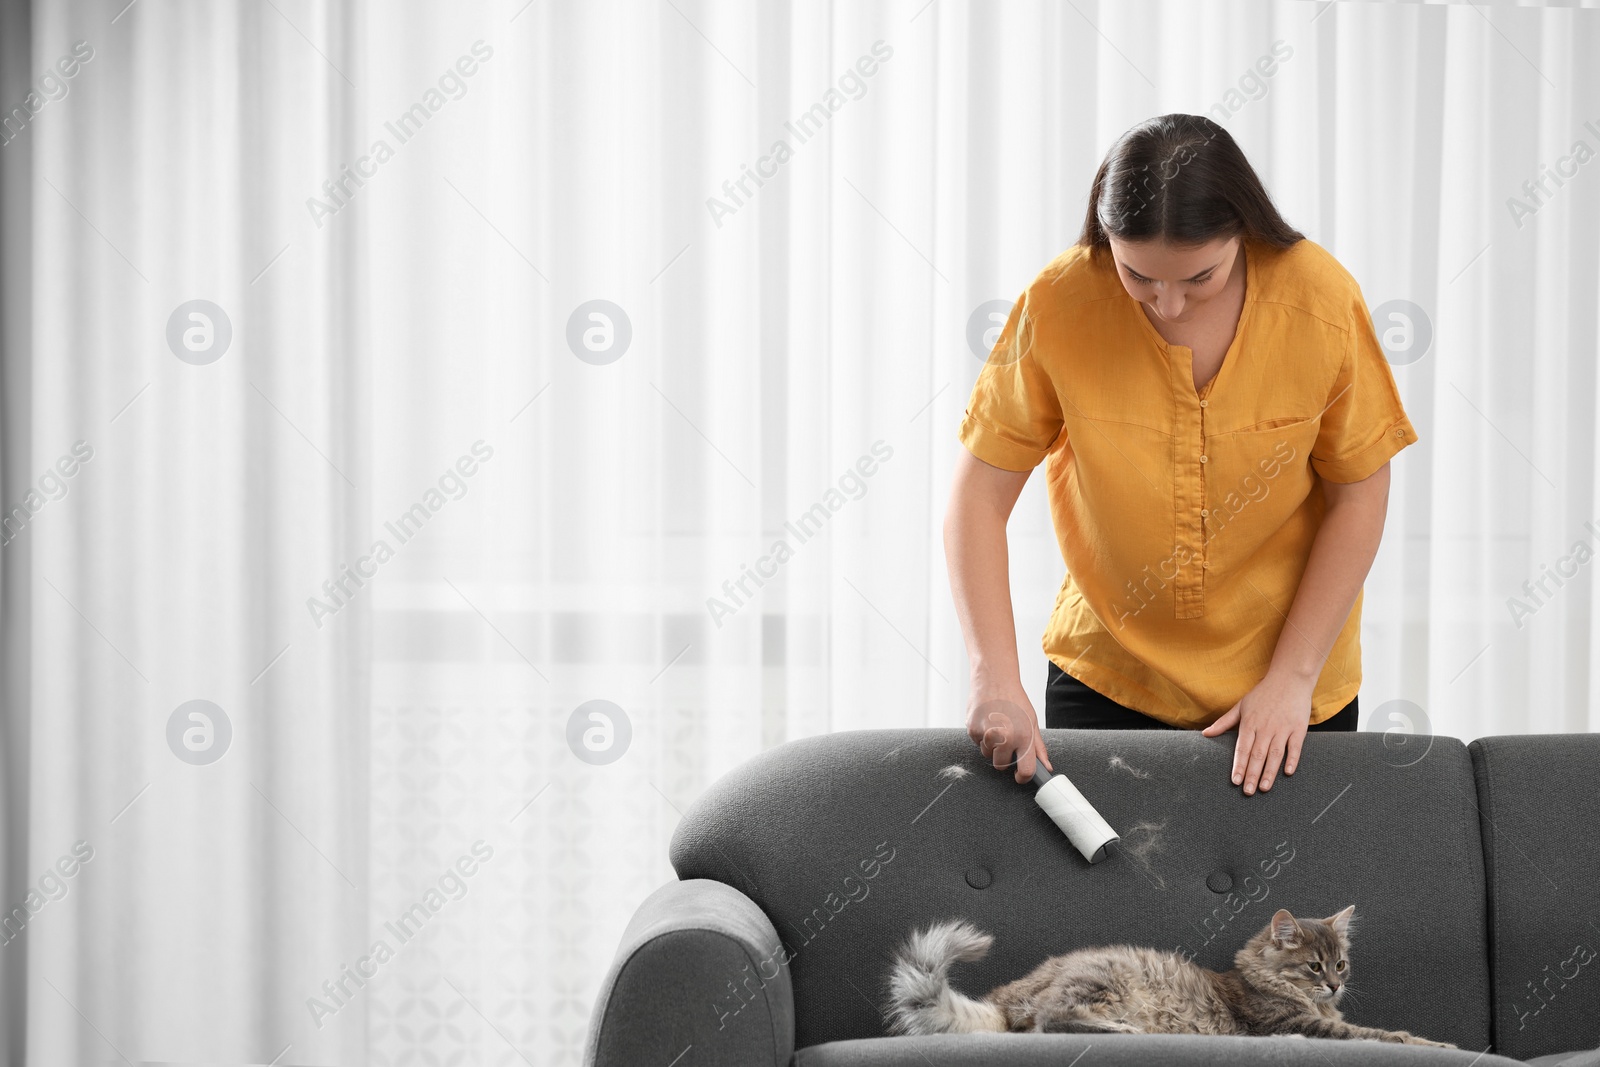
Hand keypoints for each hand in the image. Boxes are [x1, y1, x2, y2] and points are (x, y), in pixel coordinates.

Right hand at [965, 683, 1052, 783]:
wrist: (994, 678)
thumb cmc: (1014, 698)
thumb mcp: (1032, 721)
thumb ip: (1038, 747)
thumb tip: (1046, 767)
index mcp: (1024, 736)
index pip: (1025, 771)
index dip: (1022, 777)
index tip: (1019, 776)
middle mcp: (1005, 737)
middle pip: (1001, 766)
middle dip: (1004, 757)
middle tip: (1006, 739)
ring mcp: (987, 734)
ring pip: (987, 755)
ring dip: (991, 746)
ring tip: (996, 726)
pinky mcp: (972, 730)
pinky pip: (977, 744)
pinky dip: (981, 736)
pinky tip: (987, 721)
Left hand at [1200, 668, 1315, 794]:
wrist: (1289, 679)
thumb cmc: (1263, 693)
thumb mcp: (1241, 706)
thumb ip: (1224, 722)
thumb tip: (1205, 733)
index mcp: (1250, 723)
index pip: (1242, 749)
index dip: (1239, 765)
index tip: (1235, 781)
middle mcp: (1265, 728)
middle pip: (1257, 755)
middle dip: (1252, 775)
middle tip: (1248, 791)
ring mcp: (1283, 728)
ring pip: (1275, 754)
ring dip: (1269, 772)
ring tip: (1264, 788)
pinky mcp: (1298, 729)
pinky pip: (1295, 748)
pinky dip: (1292, 760)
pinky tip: (1287, 773)